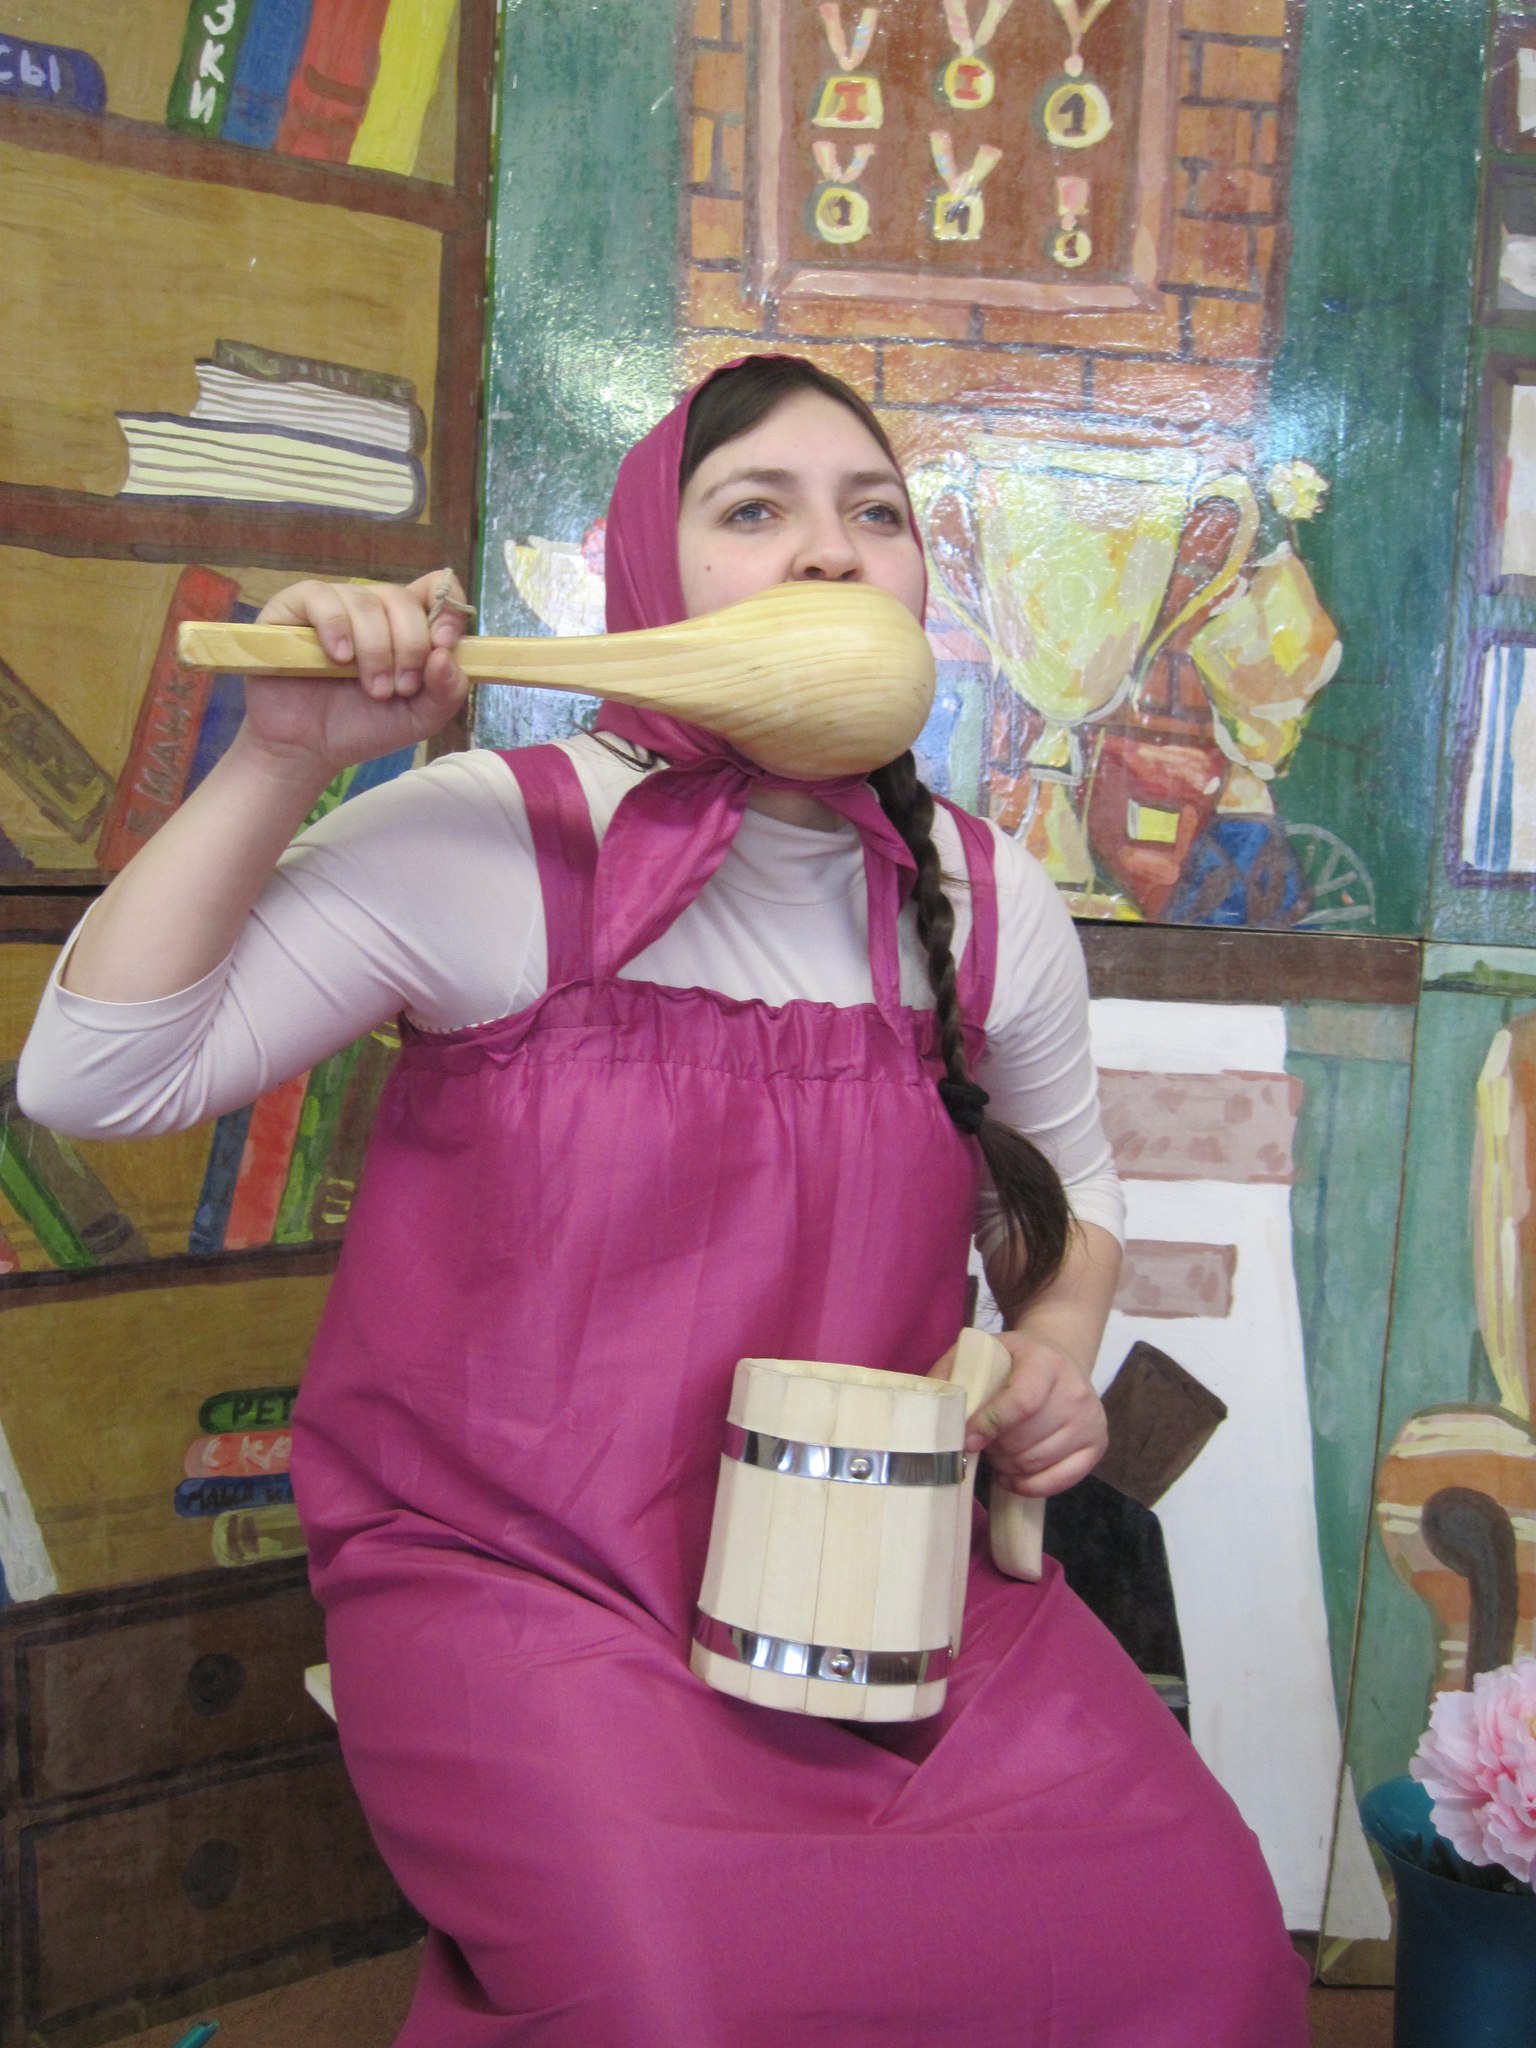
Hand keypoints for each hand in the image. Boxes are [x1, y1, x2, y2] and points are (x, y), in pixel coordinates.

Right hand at [240, 570, 471, 777]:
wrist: (307, 750)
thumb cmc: (362, 727)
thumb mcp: (419, 718)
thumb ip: (447, 691)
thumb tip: (446, 654)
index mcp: (403, 626)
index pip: (435, 590)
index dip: (447, 610)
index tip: (444, 644)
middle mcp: (369, 608)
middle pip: (402, 599)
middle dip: (410, 646)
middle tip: (400, 688)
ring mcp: (332, 604)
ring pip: (366, 602)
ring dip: (376, 650)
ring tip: (372, 689)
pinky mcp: (292, 608)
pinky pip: (320, 597)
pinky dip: (336, 627)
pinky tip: (339, 658)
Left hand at [963, 1330, 1106, 1497]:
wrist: (1059, 1358)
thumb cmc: (1012, 1361)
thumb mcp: (981, 1352)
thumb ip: (953, 1374)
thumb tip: (930, 1409)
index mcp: (1045, 1362)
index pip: (1021, 1402)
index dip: (990, 1425)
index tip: (967, 1440)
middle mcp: (1075, 1391)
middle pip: (1025, 1440)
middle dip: (994, 1448)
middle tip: (983, 1441)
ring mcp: (1090, 1420)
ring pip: (1037, 1463)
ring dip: (1007, 1465)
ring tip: (997, 1451)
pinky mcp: (1097, 1444)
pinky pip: (1059, 1481)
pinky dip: (1028, 1485)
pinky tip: (1011, 1474)